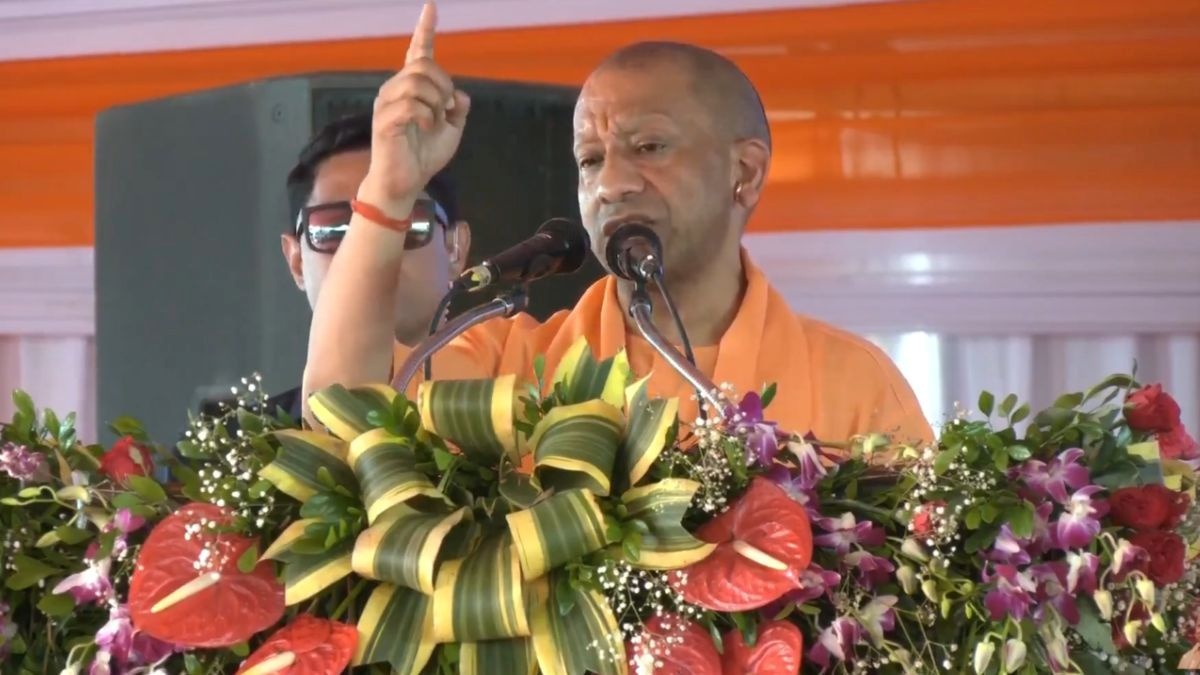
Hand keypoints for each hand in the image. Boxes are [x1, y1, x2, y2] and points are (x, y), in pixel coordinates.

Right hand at [359, 1, 469, 212]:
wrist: (406, 183)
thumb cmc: (423, 157)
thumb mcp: (451, 130)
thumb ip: (457, 109)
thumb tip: (459, 95)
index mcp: (412, 89)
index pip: (418, 52)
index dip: (425, 30)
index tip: (431, 8)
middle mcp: (396, 90)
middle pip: (423, 66)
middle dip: (443, 85)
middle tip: (447, 109)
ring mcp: (387, 103)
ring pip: (417, 82)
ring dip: (435, 102)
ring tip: (435, 120)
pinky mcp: (385, 120)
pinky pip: (412, 105)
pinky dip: (428, 116)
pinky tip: (427, 127)